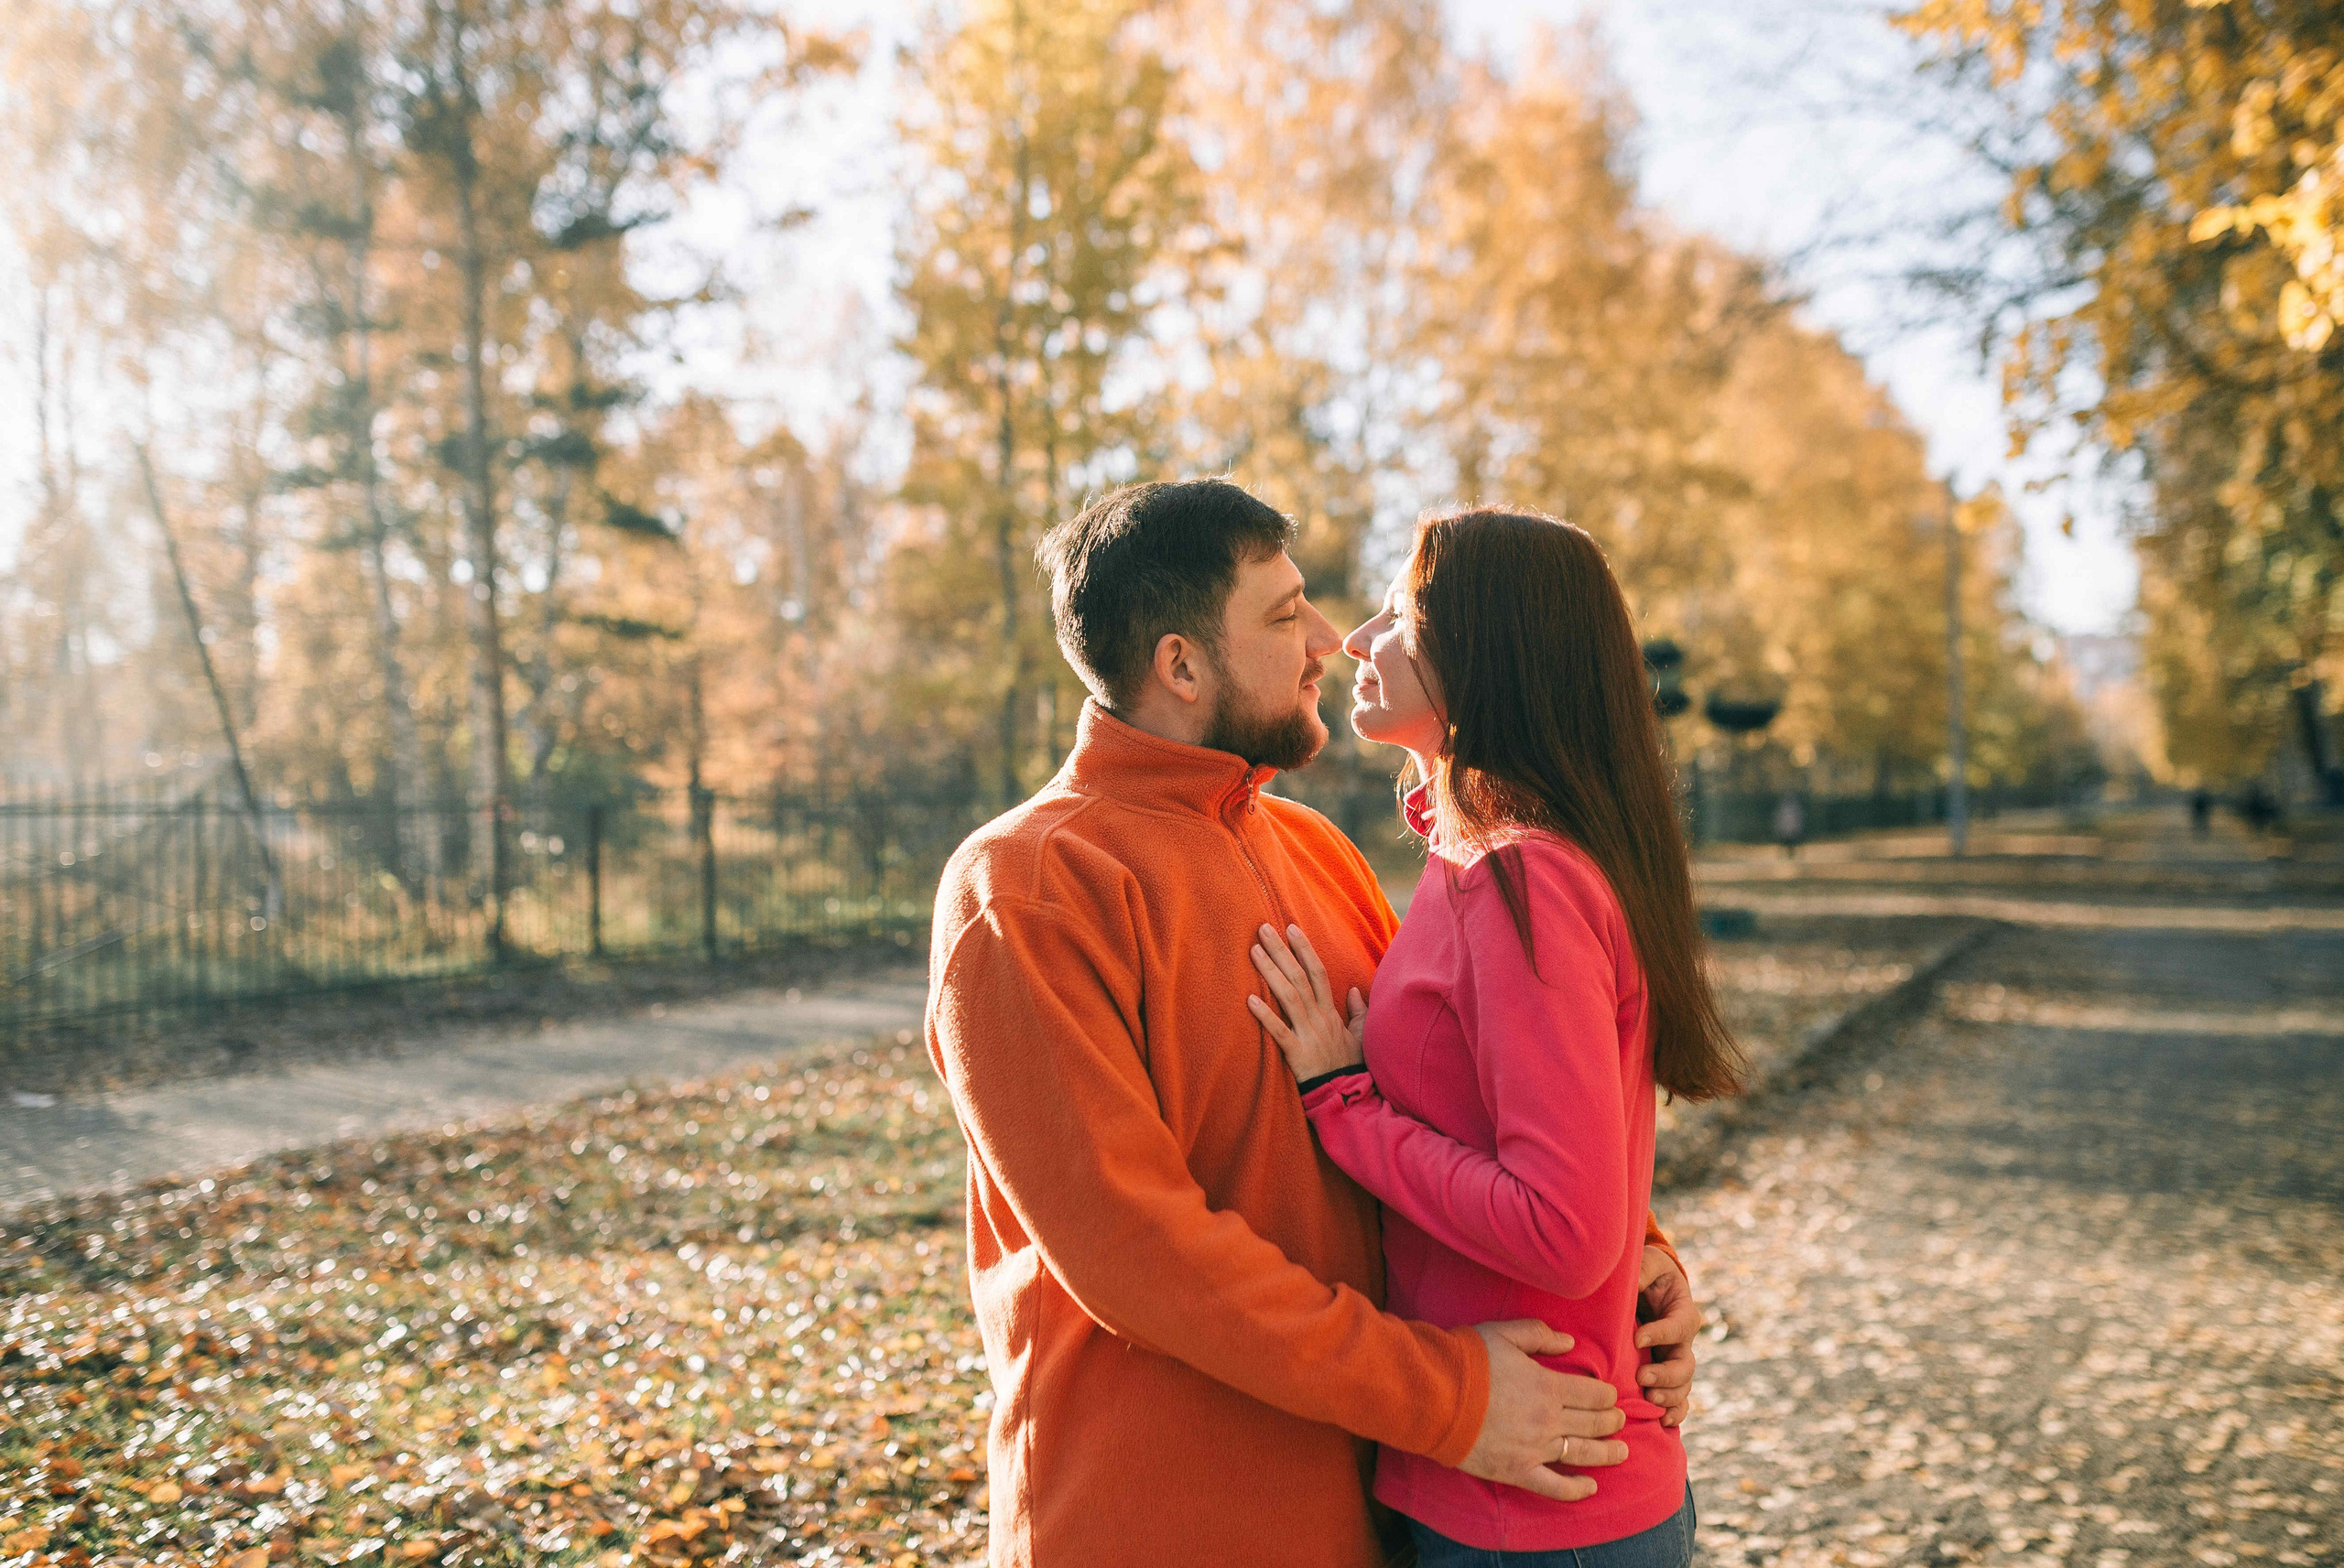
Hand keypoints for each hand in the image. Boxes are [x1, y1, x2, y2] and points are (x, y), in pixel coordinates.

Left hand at [1246, 923, 1366, 1081]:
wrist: (1347, 1096)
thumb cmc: (1350, 1066)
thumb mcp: (1360, 1036)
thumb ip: (1358, 1012)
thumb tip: (1354, 990)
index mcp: (1331, 1012)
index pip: (1317, 972)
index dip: (1304, 949)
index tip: (1290, 928)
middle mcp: (1319, 1018)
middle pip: (1299, 977)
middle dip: (1281, 951)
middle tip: (1263, 928)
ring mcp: (1308, 1035)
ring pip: (1288, 997)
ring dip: (1270, 972)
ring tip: (1254, 950)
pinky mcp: (1297, 1054)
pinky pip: (1280, 1032)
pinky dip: (1265, 1016)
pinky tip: (1249, 999)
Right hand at [1457, 1320, 1627, 1502]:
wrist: (1434, 1395)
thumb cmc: (1467, 1360)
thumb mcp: (1504, 1334)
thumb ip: (1539, 1335)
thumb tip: (1569, 1343)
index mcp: (1549, 1386)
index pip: (1592, 1393)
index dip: (1606, 1394)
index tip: (1610, 1395)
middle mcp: (1549, 1420)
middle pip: (1593, 1423)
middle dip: (1611, 1420)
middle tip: (1620, 1419)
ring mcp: (1535, 1448)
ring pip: (1582, 1453)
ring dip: (1607, 1453)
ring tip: (1622, 1452)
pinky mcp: (1517, 1471)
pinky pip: (1554, 1486)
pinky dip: (1575, 1489)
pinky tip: (1590, 1487)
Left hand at [1634, 1245, 1699, 1427]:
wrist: (1649, 1288)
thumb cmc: (1649, 1273)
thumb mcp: (1648, 1263)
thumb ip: (1644, 1270)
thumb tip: (1634, 1282)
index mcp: (1683, 1313)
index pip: (1679, 1326)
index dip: (1661, 1334)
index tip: (1637, 1338)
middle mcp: (1683, 1341)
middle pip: (1685, 1365)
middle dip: (1666, 1375)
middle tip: (1643, 1378)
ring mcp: (1675, 1360)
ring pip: (1682, 1386)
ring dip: (1669, 1396)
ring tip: (1649, 1400)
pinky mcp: (1665, 1374)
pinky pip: (1678, 1400)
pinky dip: (1674, 1412)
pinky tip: (1662, 1422)